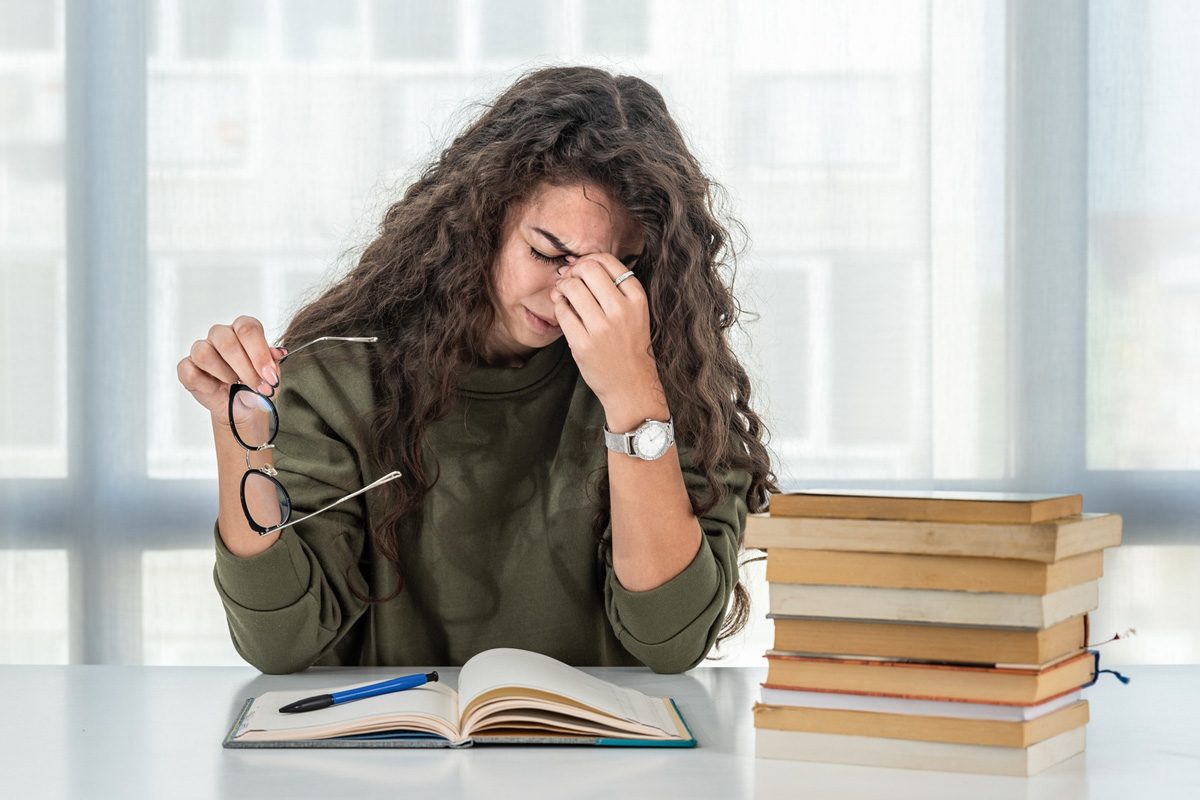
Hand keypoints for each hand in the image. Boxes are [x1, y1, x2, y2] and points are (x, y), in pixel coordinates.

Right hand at [177, 315, 286, 425]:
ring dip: (225, 374)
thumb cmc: (258, 386)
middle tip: (258, 387)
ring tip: (235, 385)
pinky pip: (191, 372)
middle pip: (227, 342)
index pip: (248, 329)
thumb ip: (273, 363)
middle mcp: (221, 335)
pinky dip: (207, 384)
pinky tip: (218, 389)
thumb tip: (278, 353)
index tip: (269, 376)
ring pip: (205, 353)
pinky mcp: (187, 367)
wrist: (244, 408)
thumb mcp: (272, 376)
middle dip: (246, 369)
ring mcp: (201, 349)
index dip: (259, 354)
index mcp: (243, 330)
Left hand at [549, 253, 664, 413]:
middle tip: (569, 281)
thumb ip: (613, 287)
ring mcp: (601, 327)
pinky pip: (562, 312)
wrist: (631, 385)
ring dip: (562, 287)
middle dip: (573, 271)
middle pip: (587, 269)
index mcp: (636, 298)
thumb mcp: (634, 312)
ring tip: (564, 295)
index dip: (588, 260)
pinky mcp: (583, 343)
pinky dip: (559, 307)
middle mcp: (621, 310)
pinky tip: (564, 312)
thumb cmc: (629, 345)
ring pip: (571, 288)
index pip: (606, 261)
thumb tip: (575, 264)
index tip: (581, 270)